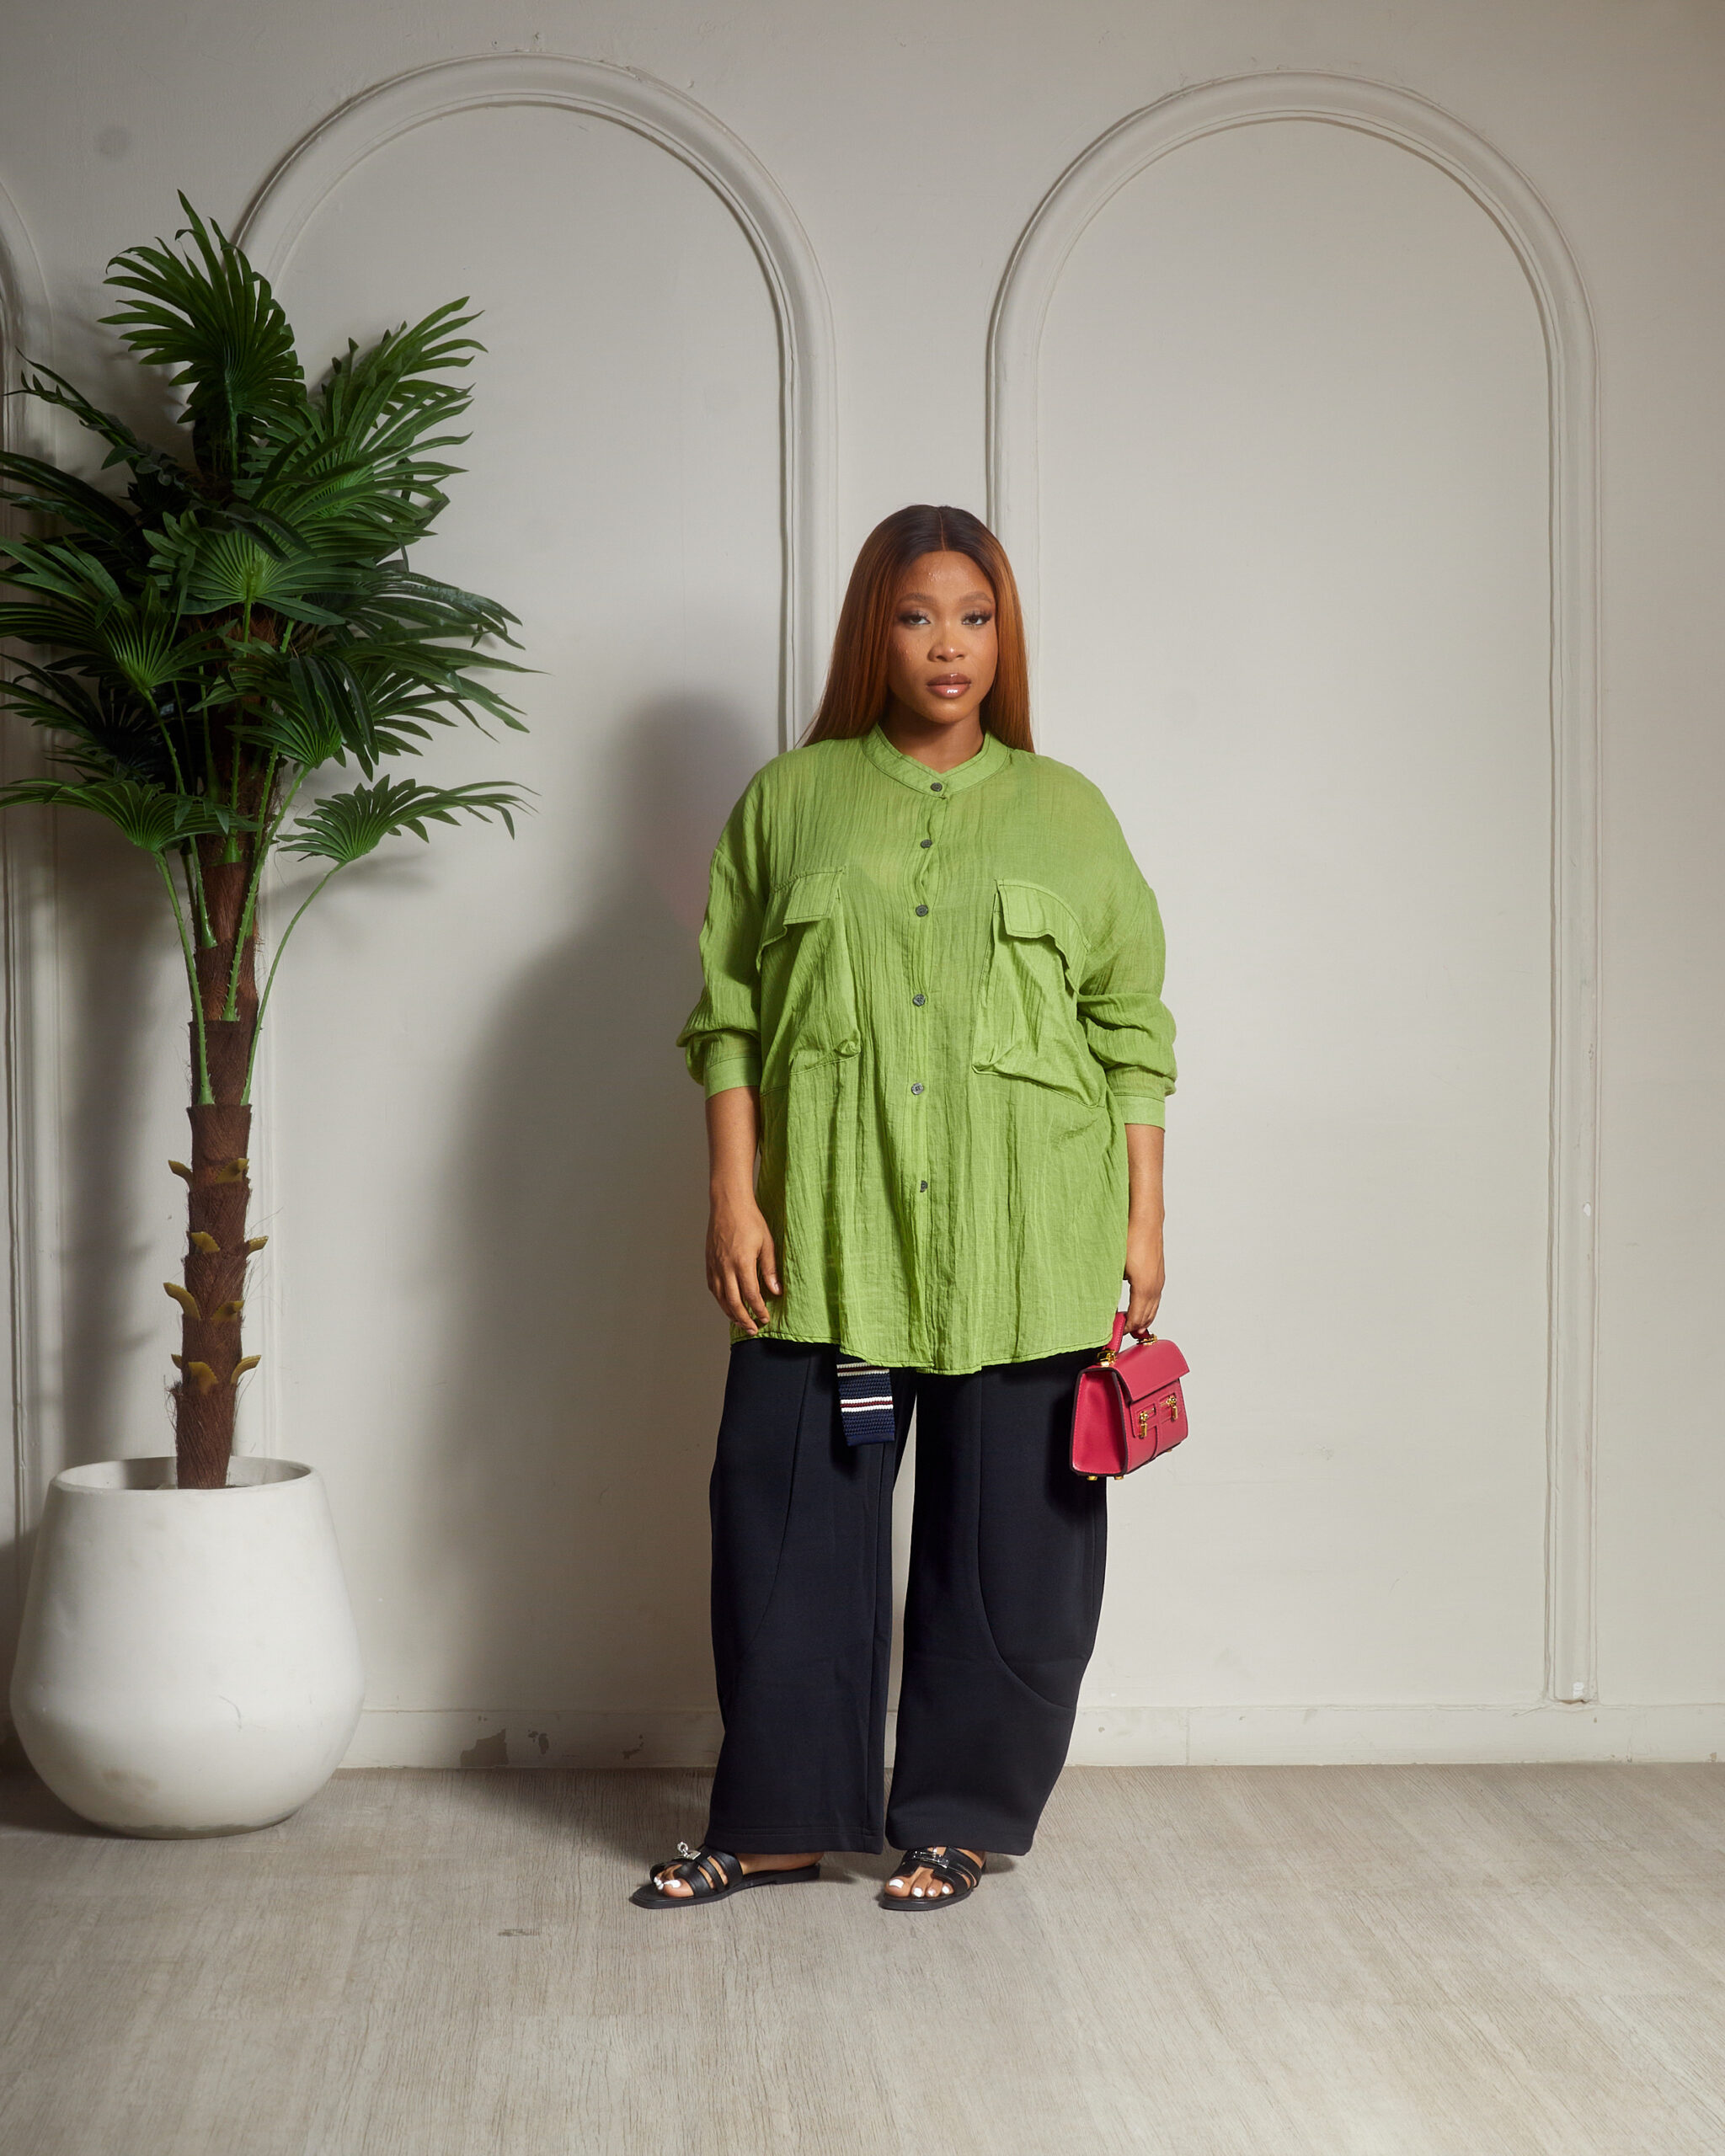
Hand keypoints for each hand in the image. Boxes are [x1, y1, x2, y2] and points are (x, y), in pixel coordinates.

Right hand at [707, 1193, 780, 1333]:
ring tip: (740, 1322)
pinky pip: (712, 1287)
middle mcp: (725, 1267)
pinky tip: (727, 1304)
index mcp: (742, 1262)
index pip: (751, 1295)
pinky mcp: (709, 1262)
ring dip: (730, 1313)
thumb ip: (770, 1269)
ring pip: (720, 1297)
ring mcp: (715, 1265)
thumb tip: (775, 1291)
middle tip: (752, 1330)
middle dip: (744, 1319)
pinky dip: (720, 1299)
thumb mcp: (767, 1243)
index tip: (766, 1318)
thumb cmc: (750, 1220)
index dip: (759, 1310)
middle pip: (733, 1302)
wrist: (728, 1204)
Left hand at [1122, 1218, 1164, 1337]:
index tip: (1114, 1334)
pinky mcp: (1158, 1272)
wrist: (1145, 1218)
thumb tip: (1102, 1302)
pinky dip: (1147, 1307)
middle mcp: (1155, 1286)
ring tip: (1129, 1326)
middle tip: (1120, 1333)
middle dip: (1134, 1327)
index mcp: (1144, 1287)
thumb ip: (1110, 1287)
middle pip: (1147, 1316)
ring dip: (1142, 1318)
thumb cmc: (1129, 1237)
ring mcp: (1159, 1279)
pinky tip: (1138, 1307)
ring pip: (1153, 1307)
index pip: (1136, 1318)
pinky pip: (1155, 1297)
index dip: (1125, 1328)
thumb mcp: (1115, 1265)